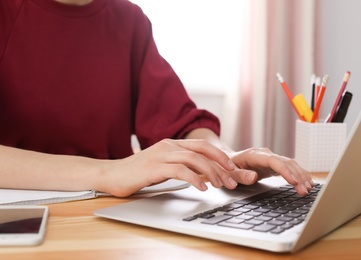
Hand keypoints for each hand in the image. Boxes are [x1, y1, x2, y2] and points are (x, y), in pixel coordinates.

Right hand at [101, 139, 237, 196]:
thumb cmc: (138, 172)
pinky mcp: (154, 167)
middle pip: (202, 149)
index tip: (231, 168)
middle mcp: (168, 146)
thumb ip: (181, 165)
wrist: (112, 175)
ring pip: (194, 159)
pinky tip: (202, 188)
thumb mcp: (163, 166)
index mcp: (172, 144)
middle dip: (220, 163)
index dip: (219, 155)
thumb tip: (203, 173)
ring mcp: (161, 155)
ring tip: (221, 185)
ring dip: (212, 172)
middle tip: (232, 178)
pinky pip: (180, 171)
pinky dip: (195, 178)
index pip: (201, 145)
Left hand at [227, 148, 313, 195]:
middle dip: (297, 176)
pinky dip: (299, 175)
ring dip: (301, 176)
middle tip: (305, 191)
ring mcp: (271, 158)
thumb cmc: (227, 168)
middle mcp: (265, 154)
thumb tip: (253, 177)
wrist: (227, 161)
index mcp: (254, 155)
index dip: (285, 171)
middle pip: (286, 162)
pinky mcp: (274, 164)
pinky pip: (289, 167)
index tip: (294, 181)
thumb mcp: (229, 173)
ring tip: (308, 189)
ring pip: (290, 164)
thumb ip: (240, 175)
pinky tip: (306, 183)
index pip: (274, 161)